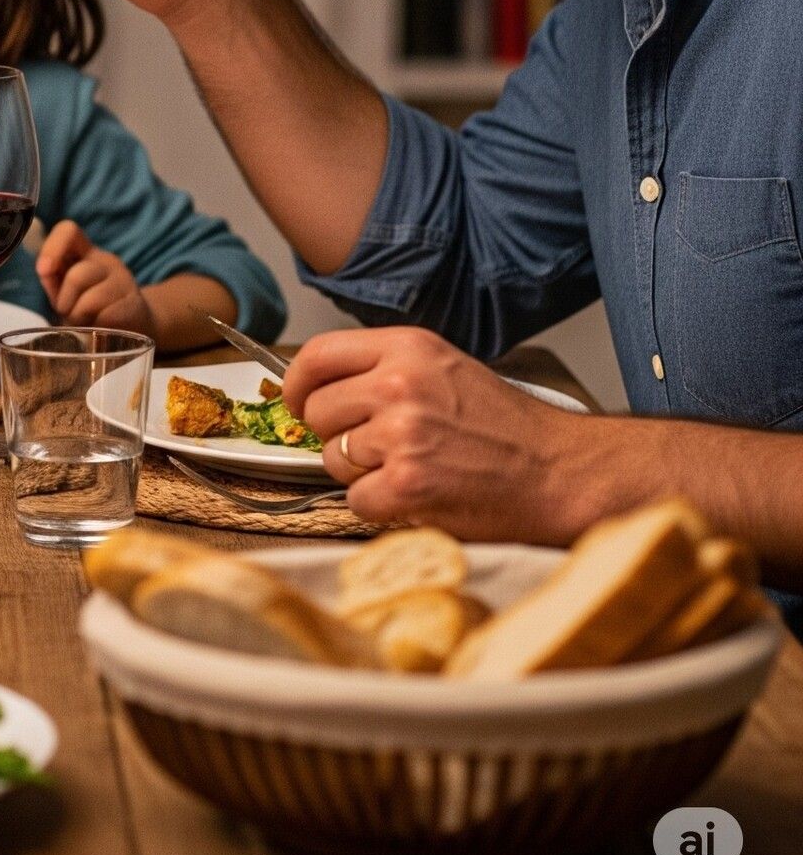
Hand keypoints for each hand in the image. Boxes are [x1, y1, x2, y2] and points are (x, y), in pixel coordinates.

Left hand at [36, 221, 145, 330]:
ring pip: (88, 301)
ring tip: (85, 323)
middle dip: (65, 302)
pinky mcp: (134, 305)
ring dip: (78, 318)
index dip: (52, 247)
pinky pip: (104, 318)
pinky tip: (101, 327)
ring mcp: (123, 281)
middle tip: (70, 314)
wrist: (133, 325)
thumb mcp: (66, 293)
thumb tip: (44, 269)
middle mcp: (106, 261)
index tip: (43, 270)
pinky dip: (95, 328)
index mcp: (86, 253)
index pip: (68, 231)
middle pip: (76, 276)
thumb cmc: (91, 310)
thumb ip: (53, 280)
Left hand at [281, 327, 577, 538]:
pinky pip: (354, 499)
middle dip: (335, 433)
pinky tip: (413, 495)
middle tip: (376, 445)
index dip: (298, 382)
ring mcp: (402, 435)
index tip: (298, 400)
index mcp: (406, 348)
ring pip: (332, 458)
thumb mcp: (443, 367)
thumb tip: (320, 386)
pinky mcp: (407, 485)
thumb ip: (383, 368)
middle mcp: (399, 385)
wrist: (557, 471)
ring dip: (361, 472)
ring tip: (408, 467)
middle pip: (316, 410)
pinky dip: (378, 506)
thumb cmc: (504, 425)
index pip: (317, 354)